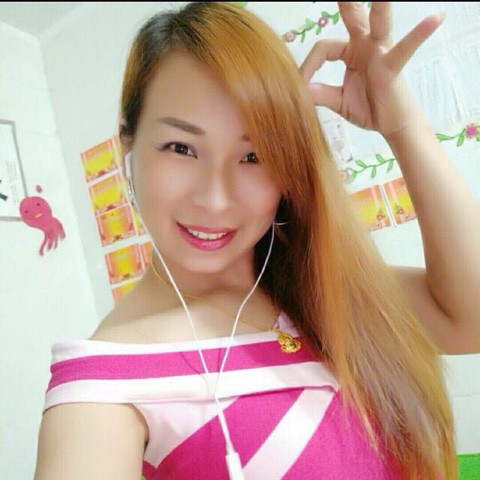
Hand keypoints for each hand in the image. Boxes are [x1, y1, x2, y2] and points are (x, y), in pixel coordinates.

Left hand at [299, 2, 443, 136]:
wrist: (391, 125)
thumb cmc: (368, 108)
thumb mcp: (337, 101)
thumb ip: (318, 93)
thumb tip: (297, 89)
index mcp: (350, 52)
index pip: (323, 48)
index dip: (308, 66)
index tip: (300, 85)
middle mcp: (365, 45)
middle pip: (352, 15)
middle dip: (346, 1)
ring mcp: (380, 51)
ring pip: (379, 19)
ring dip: (380, 3)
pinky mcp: (393, 64)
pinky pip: (406, 47)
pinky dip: (420, 33)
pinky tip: (436, 18)